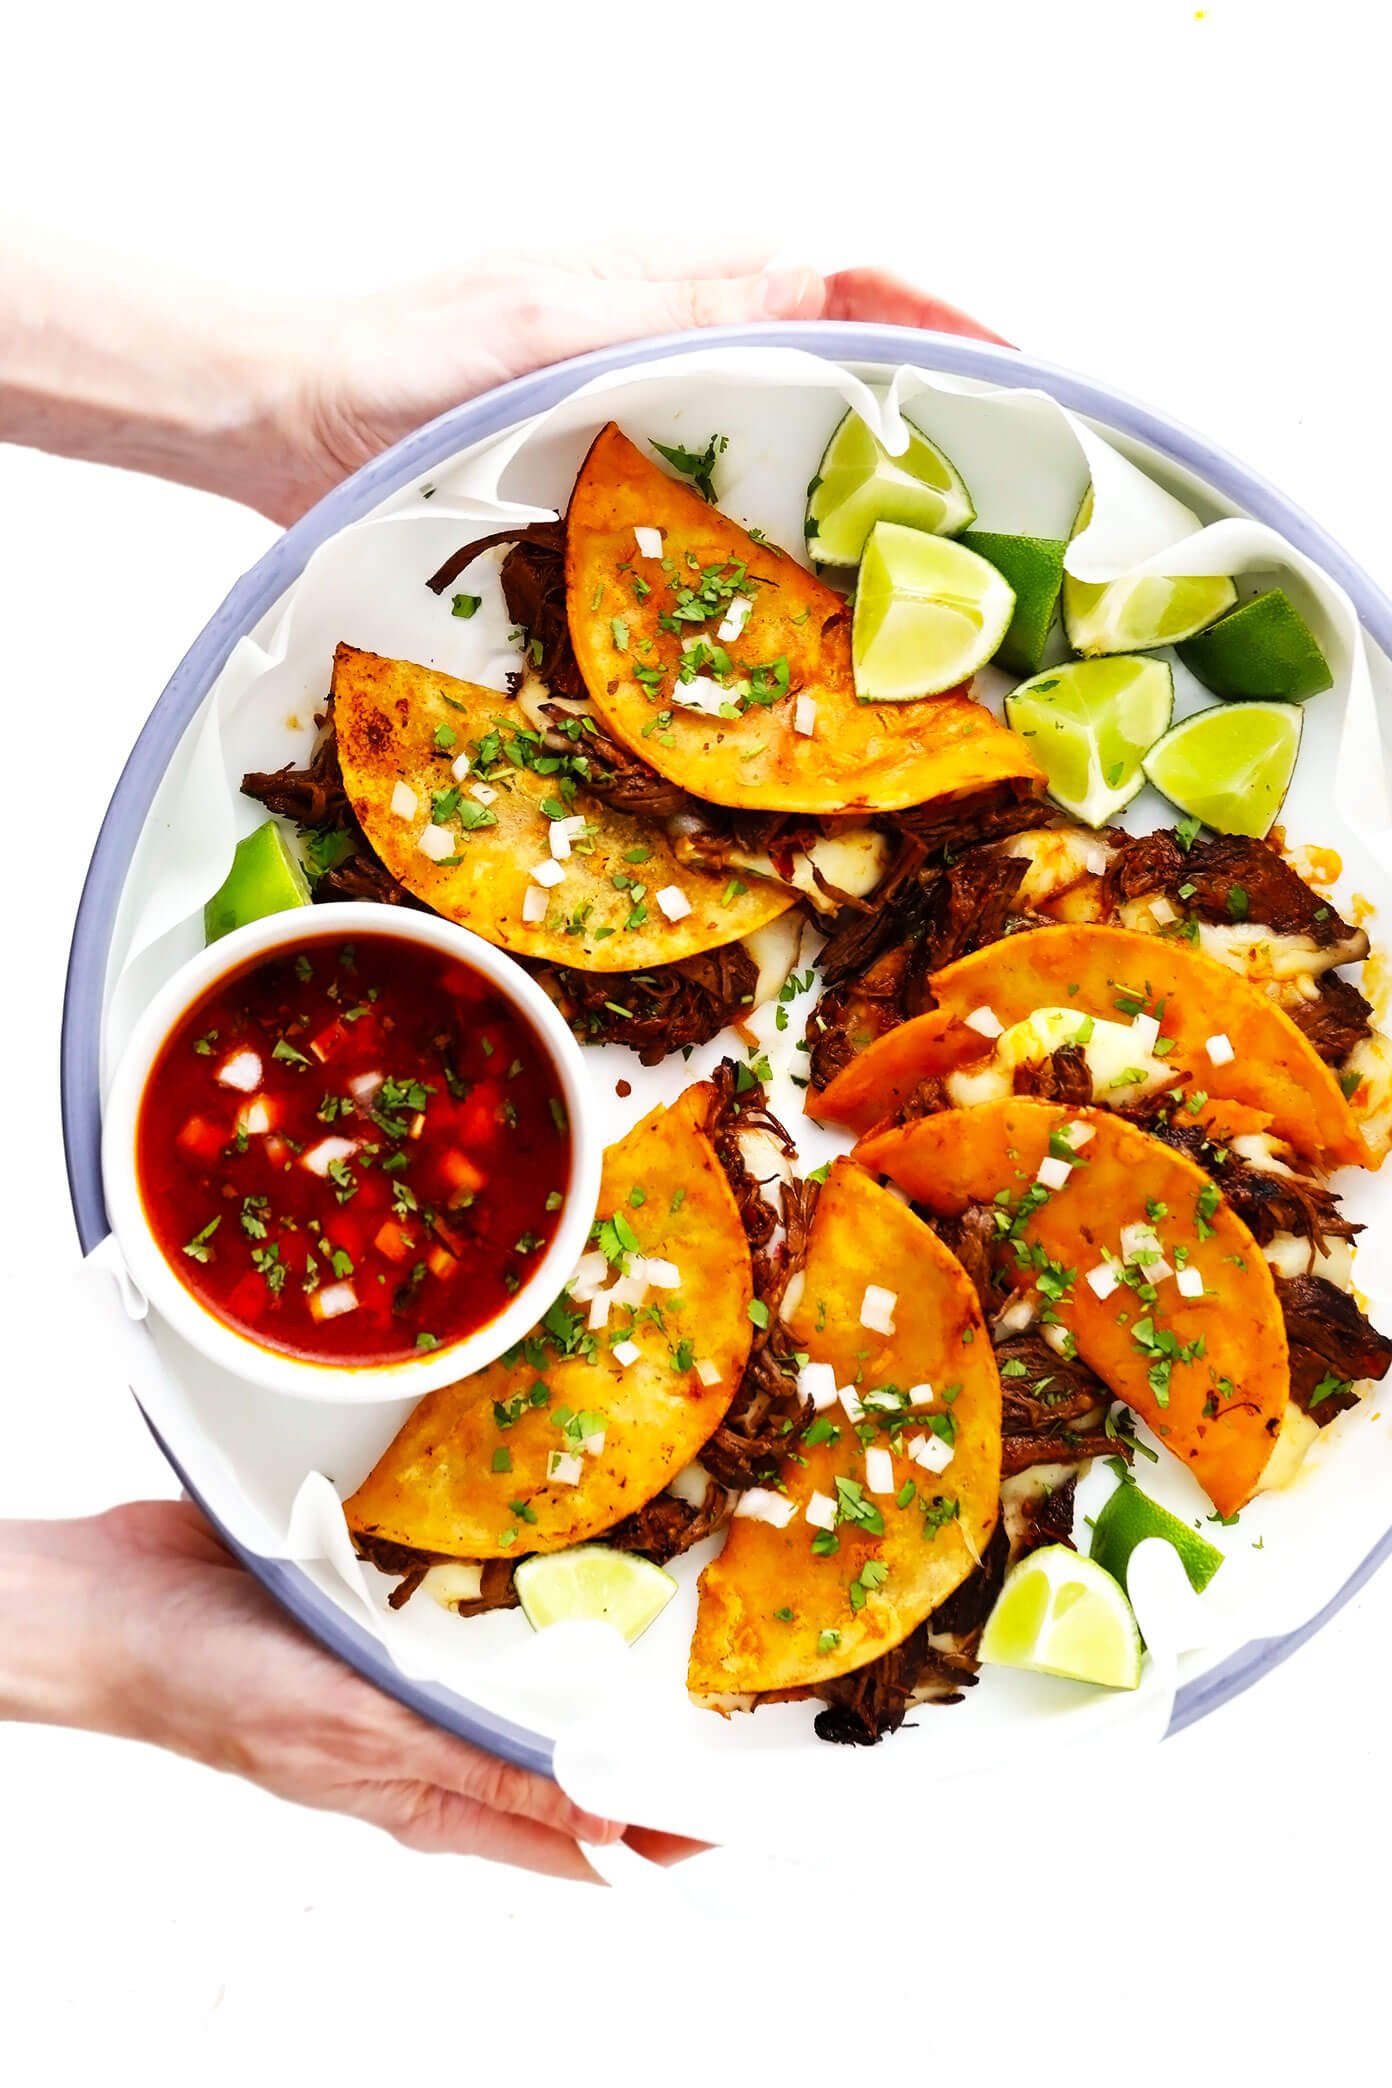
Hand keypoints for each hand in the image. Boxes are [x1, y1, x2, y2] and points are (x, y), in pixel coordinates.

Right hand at [0, 1501, 695, 1879]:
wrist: (123, 1600)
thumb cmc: (212, 1686)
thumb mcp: (358, 1738)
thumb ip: (479, 1773)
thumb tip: (599, 1821)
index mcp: (427, 1795)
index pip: (568, 1839)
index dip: (652, 1836)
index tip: (732, 1819)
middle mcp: (430, 1736)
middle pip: (561, 1752)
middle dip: (639, 1736)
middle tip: (724, 1697)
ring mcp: (410, 1666)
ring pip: (525, 1668)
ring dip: (588, 1646)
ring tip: (668, 1610)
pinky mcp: (390, 1602)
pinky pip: (473, 1597)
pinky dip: (520, 1577)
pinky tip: (560, 1541)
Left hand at [268, 243, 1007, 522]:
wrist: (300, 414)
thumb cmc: (405, 360)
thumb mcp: (549, 327)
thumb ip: (676, 313)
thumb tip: (813, 289)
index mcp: (685, 281)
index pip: (851, 284)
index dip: (943, 327)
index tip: (1022, 382)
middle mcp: (683, 338)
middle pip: (839, 364)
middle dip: (931, 417)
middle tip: (1010, 497)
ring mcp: (653, 406)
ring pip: (790, 437)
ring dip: (863, 490)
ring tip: (939, 564)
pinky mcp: (615, 470)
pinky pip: (723, 498)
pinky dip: (779, 538)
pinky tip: (807, 599)